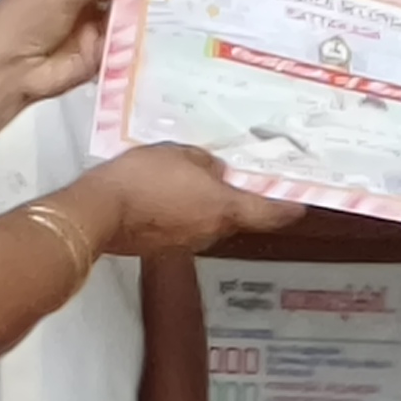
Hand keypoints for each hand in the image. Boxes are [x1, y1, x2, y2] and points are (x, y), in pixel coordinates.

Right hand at [79, 147, 301, 259]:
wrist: (100, 211)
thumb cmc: (141, 180)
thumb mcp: (179, 154)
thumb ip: (206, 162)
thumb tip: (215, 170)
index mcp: (224, 208)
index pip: (271, 213)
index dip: (289, 207)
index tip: (300, 201)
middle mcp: (212, 231)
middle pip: (239, 216)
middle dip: (238, 197)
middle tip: (234, 174)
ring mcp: (189, 242)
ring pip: (210, 221)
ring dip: (207, 204)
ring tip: (192, 178)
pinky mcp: (165, 246)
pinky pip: (185, 226)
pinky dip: (184, 212)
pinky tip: (168, 194)